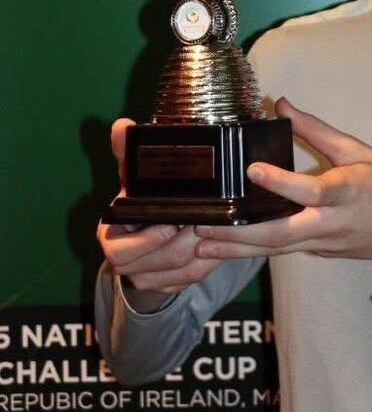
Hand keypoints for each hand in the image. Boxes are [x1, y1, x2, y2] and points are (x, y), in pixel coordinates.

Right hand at [96, 118, 223, 310]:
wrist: (144, 235)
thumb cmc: (140, 201)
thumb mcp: (132, 177)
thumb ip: (127, 153)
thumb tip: (120, 125)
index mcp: (110, 237)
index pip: (123, 251)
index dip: (153, 236)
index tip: (177, 217)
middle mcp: (124, 264)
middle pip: (164, 259)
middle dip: (190, 238)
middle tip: (209, 216)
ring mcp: (145, 278)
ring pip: (182, 270)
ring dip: (205, 249)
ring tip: (218, 225)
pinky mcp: (166, 286)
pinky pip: (192, 278)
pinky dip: (209, 262)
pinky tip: (221, 243)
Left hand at [194, 99, 371, 266]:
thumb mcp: (358, 150)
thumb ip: (316, 130)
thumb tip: (280, 104)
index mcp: (346, 192)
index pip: (310, 190)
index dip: (280, 182)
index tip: (251, 169)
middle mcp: (331, 222)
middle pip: (281, 233)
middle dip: (239, 233)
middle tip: (203, 226)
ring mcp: (324, 242)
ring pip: (276, 250)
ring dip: (237, 249)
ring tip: (201, 244)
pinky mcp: (320, 252)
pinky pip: (283, 251)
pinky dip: (254, 250)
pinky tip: (225, 247)